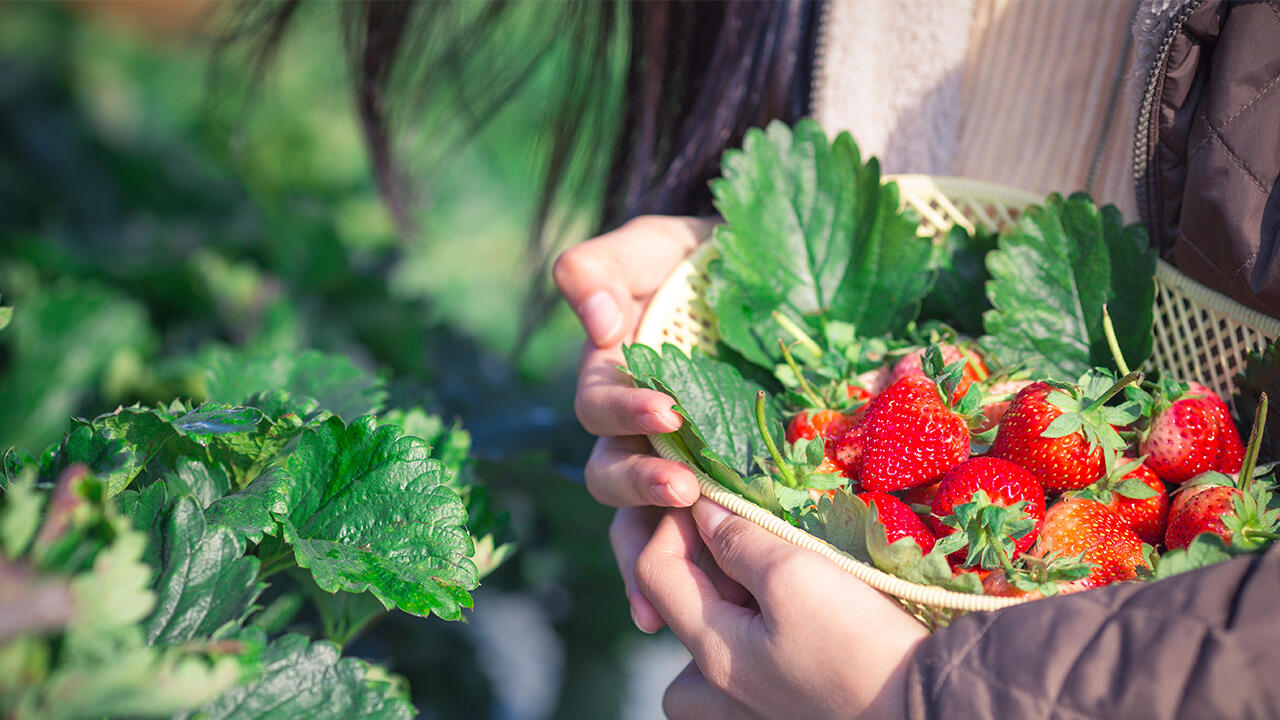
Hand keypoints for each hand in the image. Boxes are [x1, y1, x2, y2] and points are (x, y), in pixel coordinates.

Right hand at [554, 215, 713, 630]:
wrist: (773, 274)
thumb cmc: (708, 260)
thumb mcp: (656, 246)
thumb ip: (603, 265)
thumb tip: (588, 317)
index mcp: (618, 377)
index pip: (600, 405)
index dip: (624, 413)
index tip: (666, 410)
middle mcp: (637, 432)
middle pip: (610, 474)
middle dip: (642, 482)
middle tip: (684, 484)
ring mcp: (675, 465)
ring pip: (634, 519)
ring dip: (651, 535)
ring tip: (691, 534)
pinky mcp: (718, 491)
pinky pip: (676, 547)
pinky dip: (656, 584)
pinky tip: (658, 619)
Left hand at [635, 499, 928, 718]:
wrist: (927, 708)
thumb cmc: (857, 642)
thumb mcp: (794, 574)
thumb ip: (738, 540)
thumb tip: (699, 508)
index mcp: (711, 650)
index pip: (654, 570)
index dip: (673, 523)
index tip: (712, 497)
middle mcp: (717, 688)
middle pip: (676, 610)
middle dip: (699, 563)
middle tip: (744, 536)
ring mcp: (749, 706)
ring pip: (710, 643)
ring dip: (726, 602)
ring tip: (767, 576)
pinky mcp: (782, 707)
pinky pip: (746, 664)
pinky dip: (756, 631)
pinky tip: (797, 612)